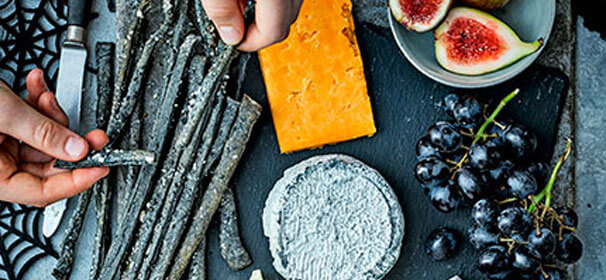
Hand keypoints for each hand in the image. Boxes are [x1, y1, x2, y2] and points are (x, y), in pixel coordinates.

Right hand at [0, 69, 108, 206]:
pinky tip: (36, 86)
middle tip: (95, 134)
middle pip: (49, 164)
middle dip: (71, 141)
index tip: (102, 168)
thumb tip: (78, 150)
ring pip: (43, 139)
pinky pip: (29, 123)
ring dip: (50, 114)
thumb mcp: (4, 115)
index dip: (77, 181)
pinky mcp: (2, 130)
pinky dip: (35, 104)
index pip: (43, 192)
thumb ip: (43, 133)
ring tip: (45, 94)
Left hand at [202, 0, 301, 50]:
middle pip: (285, 21)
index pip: (274, 32)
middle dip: (259, 30)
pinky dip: (271, 0)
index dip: (251, 44)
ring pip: (289, 7)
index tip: (234, 42)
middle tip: (232, 24)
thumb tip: (231, 35)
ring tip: (237, 2)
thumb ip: (221, 10)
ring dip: (266, 13)